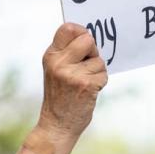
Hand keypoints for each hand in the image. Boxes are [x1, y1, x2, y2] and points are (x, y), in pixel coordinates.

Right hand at [35, 23, 106, 143]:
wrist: (57, 124)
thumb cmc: (60, 95)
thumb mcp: (55, 69)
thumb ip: (67, 52)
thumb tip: (88, 36)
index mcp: (51, 56)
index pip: (67, 28)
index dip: (81, 31)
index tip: (85, 40)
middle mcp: (59, 63)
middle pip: (87, 39)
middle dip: (93, 50)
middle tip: (87, 63)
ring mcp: (71, 74)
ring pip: (98, 60)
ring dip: (97, 71)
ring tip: (84, 83)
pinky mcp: (85, 85)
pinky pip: (103, 74)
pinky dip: (100, 82)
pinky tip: (88, 91)